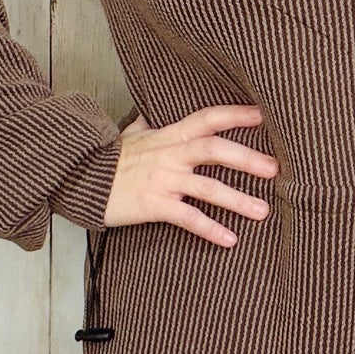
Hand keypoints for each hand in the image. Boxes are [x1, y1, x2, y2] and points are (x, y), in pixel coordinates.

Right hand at [102, 102, 276, 246]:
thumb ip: (144, 125)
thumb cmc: (107, 160)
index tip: (264, 115)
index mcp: (168, 136)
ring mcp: (163, 180)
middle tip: (275, 168)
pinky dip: (210, 229)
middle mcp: (170, 155)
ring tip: (264, 211)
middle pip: (214, 149)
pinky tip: (230, 239)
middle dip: (247, 157)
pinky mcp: (154, 205)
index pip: (207, 119)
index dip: (236, 115)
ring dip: (237, 199)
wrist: (79, 179)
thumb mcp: (129, 136)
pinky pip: (187, 217)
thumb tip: (145, 114)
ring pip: (207, 186)